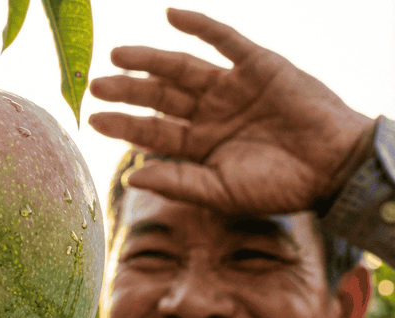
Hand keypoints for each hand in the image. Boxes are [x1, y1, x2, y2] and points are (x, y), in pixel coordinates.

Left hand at [88, 8, 375, 214]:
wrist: (333, 169)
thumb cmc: (277, 188)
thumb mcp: (220, 192)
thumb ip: (177, 183)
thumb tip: (131, 178)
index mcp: (198, 145)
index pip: (152, 131)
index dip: (122, 124)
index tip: (92, 118)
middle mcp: (209, 114)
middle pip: (159, 97)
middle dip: (128, 90)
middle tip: (96, 85)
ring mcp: (231, 88)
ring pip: (182, 68)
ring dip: (150, 59)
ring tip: (118, 55)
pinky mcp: (258, 65)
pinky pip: (224, 40)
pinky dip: (200, 26)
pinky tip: (171, 15)